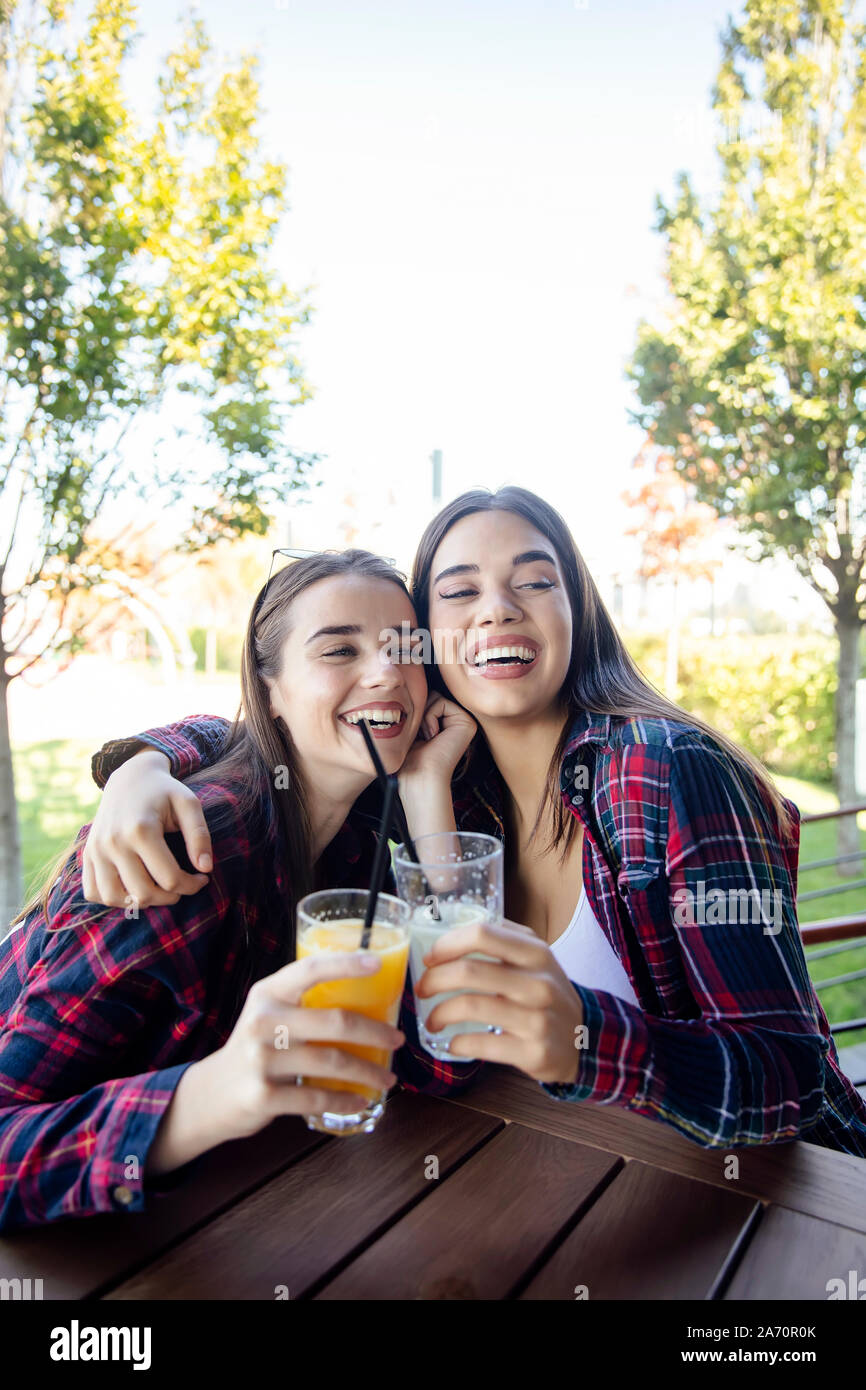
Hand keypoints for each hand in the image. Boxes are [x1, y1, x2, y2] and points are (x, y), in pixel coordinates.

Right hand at [82, 750, 213, 907]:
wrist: (130, 777)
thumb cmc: (164, 791)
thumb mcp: (189, 804)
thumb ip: (199, 835)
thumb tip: (205, 869)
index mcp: (141, 830)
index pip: (169, 878)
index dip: (192, 885)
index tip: (202, 878)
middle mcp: (113, 842)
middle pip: (143, 893)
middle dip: (170, 897)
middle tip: (182, 885)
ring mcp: (96, 849)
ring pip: (115, 899)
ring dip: (141, 903)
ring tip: (158, 889)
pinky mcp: (87, 854)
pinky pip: (93, 892)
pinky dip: (113, 898)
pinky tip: (133, 889)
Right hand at [207, 952, 405, 1136]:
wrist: (211, 1094)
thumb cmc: (256, 1048)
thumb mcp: (269, 1015)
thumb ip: (303, 1004)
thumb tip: (367, 999)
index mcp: (268, 994)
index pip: (310, 969)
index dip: (346, 964)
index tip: (378, 964)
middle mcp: (263, 1022)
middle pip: (334, 1021)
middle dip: (375, 1031)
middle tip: (398, 1040)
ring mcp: (261, 1059)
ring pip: (332, 1061)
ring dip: (368, 1071)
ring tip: (387, 1077)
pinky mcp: (263, 1095)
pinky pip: (317, 1096)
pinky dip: (345, 1100)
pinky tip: (360, 1100)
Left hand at [398, 691, 476, 788]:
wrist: (420, 776)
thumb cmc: (411, 758)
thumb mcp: (411, 726)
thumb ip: (416, 706)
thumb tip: (407, 681)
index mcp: (446, 722)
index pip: (426, 698)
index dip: (415, 711)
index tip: (415, 732)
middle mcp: (457, 720)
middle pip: (430, 694)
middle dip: (420, 713)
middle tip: (422, 737)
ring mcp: (464, 720)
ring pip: (435, 696)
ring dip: (424, 717)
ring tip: (428, 738)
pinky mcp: (467, 721)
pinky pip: (441, 702)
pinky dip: (431, 718)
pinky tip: (434, 736)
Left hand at [415, 917, 584, 1084]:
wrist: (585, 1038)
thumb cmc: (547, 993)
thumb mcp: (536, 958)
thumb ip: (502, 940)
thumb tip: (449, 932)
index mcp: (536, 953)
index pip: (483, 934)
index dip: (447, 944)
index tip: (429, 958)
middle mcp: (538, 983)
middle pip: (470, 971)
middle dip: (434, 980)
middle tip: (422, 989)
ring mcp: (538, 1019)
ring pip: (471, 1007)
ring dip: (439, 1014)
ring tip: (432, 1019)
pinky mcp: (534, 1052)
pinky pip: (482, 1044)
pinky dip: (458, 1044)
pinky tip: (453, 1043)